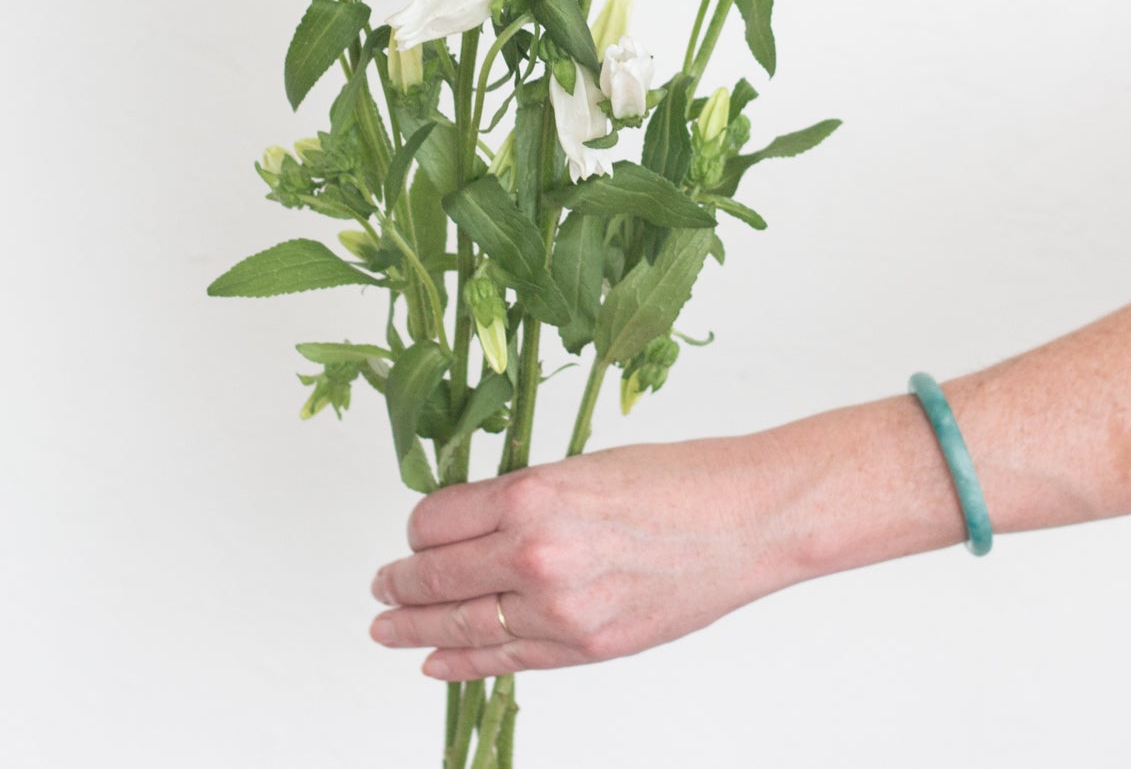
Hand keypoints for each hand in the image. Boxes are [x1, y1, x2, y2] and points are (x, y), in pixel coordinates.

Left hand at [368, 431, 788, 679]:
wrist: (750, 519)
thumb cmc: (679, 478)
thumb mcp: (584, 466)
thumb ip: (525, 498)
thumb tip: (473, 521)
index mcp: (533, 495)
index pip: (437, 519)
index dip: (419, 526)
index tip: (415, 529)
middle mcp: (536, 555)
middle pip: (439, 577)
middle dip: (402, 582)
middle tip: (380, 584)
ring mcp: (561, 610)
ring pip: (464, 627)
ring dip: (417, 629)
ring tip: (386, 628)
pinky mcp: (589, 647)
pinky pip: (509, 661)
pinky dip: (465, 665)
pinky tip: (436, 663)